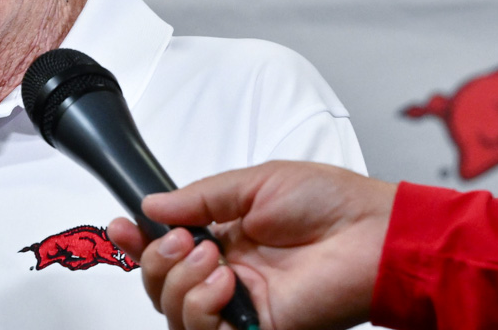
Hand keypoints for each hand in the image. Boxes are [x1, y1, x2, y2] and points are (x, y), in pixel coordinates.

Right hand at [106, 161, 396, 329]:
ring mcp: (241, 304)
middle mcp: (227, 273)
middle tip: (182, 239)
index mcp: (224, 237)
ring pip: (174, 312)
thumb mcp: (254, 182)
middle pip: (160, 285)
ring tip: (213, 259)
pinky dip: (203, 308)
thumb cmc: (332, 203)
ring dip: (180, 283)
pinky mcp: (258, 327)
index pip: (165, 249)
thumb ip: (199, 197)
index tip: (122, 227)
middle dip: (156, 261)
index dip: (136, 242)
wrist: (376, 235)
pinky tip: (225, 282)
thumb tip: (152, 206)